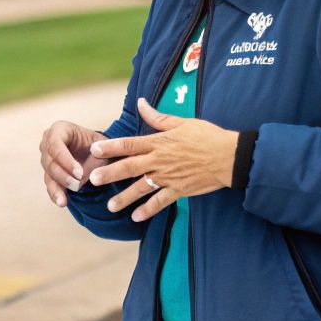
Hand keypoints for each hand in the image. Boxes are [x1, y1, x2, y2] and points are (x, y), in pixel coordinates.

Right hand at [39, 119, 104, 207]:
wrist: (96, 151)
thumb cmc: (98, 144)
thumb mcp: (101, 143)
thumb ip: (98, 152)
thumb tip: (89, 168)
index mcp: (59, 130)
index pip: (55, 145)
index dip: (66, 160)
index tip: (80, 173)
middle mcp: (48, 143)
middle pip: (50, 162)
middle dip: (63, 176)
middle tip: (77, 186)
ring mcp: (46, 159)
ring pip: (48, 174)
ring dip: (57, 188)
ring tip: (64, 201)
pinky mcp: (49, 173)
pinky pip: (49, 185)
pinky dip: (55, 194)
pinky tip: (62, 202)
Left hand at [88, 99, 237, 222]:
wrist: (229, 156)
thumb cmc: (206, 136)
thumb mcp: (182, 122)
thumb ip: (157, 117)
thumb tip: (141, 103)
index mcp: (159, 142)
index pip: (129, 144)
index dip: (111, 147)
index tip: (94, 150)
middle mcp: (160, 160)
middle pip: (129, 167)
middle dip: (109, 174)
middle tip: (91, 180)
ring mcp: (169, 177)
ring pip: (141, 188)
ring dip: (124, 198)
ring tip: (109, 206)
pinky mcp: (179, 190)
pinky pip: (160, 202)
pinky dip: (148, 210)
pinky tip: (135, 218)